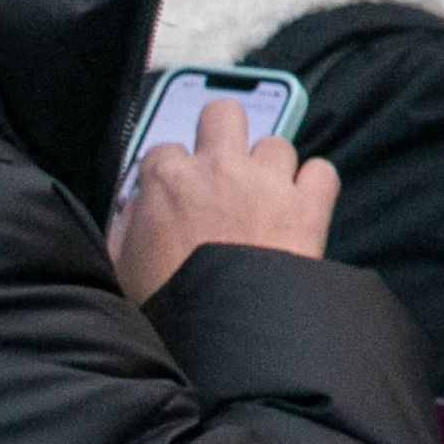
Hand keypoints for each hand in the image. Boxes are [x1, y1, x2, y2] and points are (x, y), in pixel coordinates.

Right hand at [107, 98, 337, 303]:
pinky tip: (303, 206)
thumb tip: (135, 208)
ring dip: (270, 168)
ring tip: (264, 200)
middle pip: (224, 113)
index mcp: (167, 180)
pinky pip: (321, 171)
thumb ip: (127, 226)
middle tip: (223, 166)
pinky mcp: (308, 203)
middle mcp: (219, 168)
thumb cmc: (166, 303)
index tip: (176, 193)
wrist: (222, 330)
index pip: (164, 149)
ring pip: (276, 144)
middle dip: (223, 134)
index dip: (170, 172)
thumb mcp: (122, 266)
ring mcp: (267, 181)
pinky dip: (315, 185)